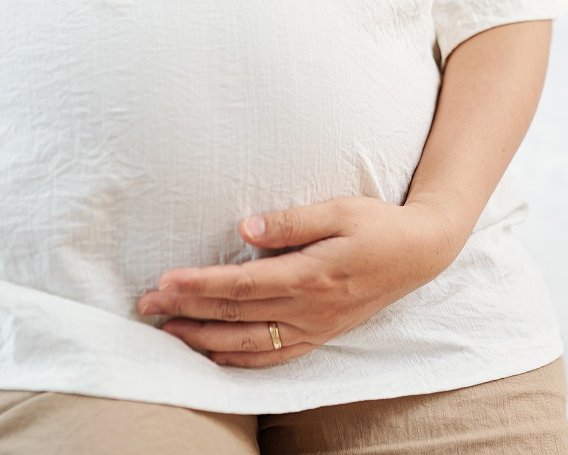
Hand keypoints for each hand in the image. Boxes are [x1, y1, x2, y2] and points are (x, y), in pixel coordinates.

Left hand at [136, 197, 466, 367]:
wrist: (421, 253)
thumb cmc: (379, 225)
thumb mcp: (340, 209)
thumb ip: (292, 222)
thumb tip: (245, 228)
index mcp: (311, 275)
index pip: (242, 284)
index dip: (201, 285)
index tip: (166, 281)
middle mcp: (309, 309)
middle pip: (236, 314)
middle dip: (188, 310)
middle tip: (147, 304)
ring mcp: (314, 328)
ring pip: (248, 343)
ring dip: (203, 337)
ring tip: (167, 331)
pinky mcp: (320, 335)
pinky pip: (272, 356)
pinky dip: (238, 359)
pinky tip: (213, 353)